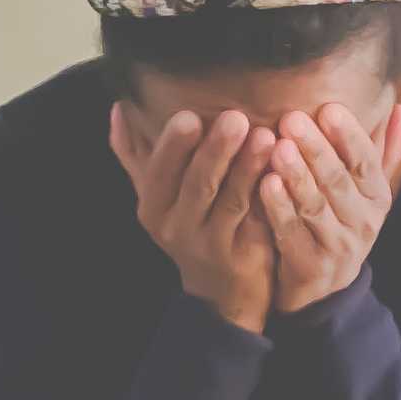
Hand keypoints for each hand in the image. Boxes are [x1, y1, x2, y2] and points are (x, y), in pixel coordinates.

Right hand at [110, 101, 277, 333]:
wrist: (220, 291)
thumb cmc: (189, 226)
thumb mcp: (156, 196)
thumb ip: (134, 154)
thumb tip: (118, 108)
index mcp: (153, 206)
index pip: (158, 172)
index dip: (173, 146)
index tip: (188, 115)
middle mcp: (176, 227)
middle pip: (196, 185)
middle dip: (215, 151)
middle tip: (235, 118)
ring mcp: (211, 243)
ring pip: (231, 201)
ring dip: (248, 167)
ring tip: (265, 136)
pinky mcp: (244, 254)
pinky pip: (258, 220)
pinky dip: (269, 193)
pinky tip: (282, 167)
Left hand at [259, 103, 400, 312]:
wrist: (325, 290)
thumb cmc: (340, 225)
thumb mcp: (366, 192)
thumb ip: (382, 152)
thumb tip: (400, 108)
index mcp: (377, 197)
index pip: (366, 161)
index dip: (348, 135)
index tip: (328, 107)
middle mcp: (362, 220)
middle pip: (338, 180)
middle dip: (316, 148)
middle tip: (292, 119)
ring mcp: (337, 245)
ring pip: (315, 205)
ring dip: (297, 175)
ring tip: (277, 148)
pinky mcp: (310, 264)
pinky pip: (292, 232)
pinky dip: (279, 208)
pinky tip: (264, 184)